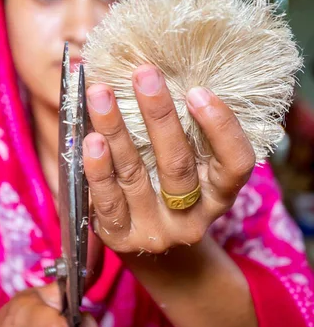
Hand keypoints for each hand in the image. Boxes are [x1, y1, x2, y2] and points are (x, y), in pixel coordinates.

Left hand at [83, 64, 254, 254]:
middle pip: (177, 165)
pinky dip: (97, 169)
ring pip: (135, 176)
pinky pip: (107, 202)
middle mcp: (193, 216)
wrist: (157, 253)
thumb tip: (159, 73)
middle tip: (144, 74)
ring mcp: (156, 230)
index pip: (236, 164)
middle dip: (159, 115)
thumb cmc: (174, 188)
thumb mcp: (194, 165)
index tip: (197, 91)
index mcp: (221, 194)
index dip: (221, 128)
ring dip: (116, 130)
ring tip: (101, 94)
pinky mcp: (122, 237)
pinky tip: (91, 140)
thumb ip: (188, 130)